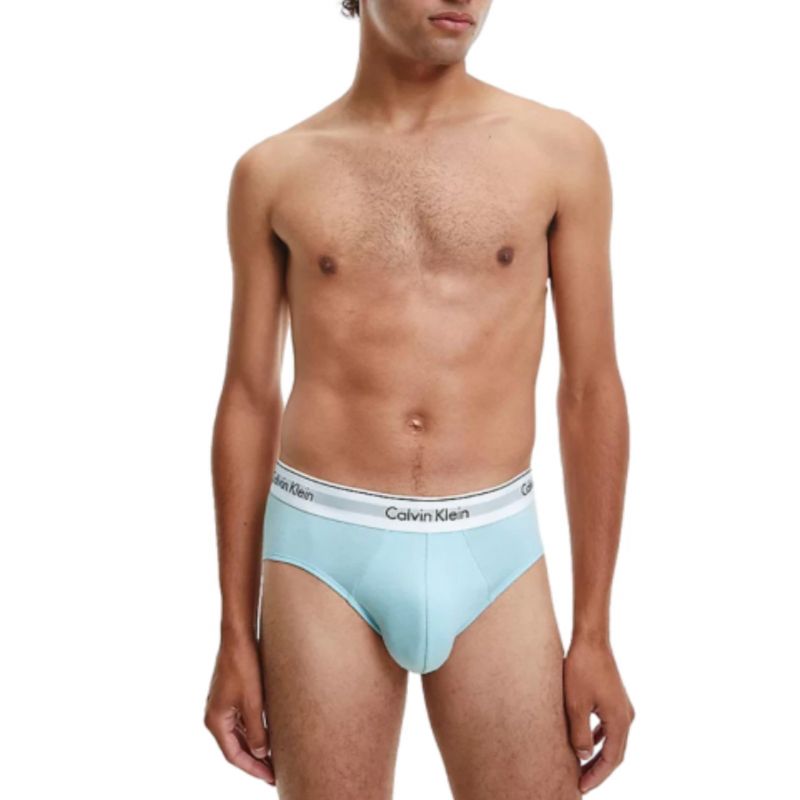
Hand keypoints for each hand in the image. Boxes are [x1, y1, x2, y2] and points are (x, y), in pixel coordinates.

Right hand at [204, 636, 274, 784]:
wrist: (238, 636)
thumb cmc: (243, 666)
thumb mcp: (252, 701)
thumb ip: (256, 730)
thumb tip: (260, 755)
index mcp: (215, 720)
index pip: (233, 755)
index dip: (252, 768)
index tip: (270, 778)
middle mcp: (215, 716)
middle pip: (235, 747)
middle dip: (254, 762)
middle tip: (274, 774)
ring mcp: (222, 706)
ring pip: (238, 735)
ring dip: (254, 748)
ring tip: (273, 759)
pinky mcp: (230, 696)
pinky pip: (240, 722)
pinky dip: (252, 732)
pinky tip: (267, 736)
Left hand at [564, 636, 634, 793]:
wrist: (591, 639)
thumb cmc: (581, 669)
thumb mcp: (575, 704)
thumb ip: (579, 734)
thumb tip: (583, 756)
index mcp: (620, 721)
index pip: (611, 760)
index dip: (596, 776)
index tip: (581, 788)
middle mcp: (626, 717)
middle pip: (614, 753)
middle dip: (597, 770)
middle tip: (580, 784)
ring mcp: (622, 707)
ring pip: (612, 740)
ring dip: (598, 755)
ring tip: (581, 767)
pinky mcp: (614, 698)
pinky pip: (608, 726)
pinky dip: (599, 738)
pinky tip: (586, 742)